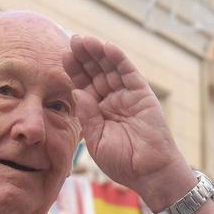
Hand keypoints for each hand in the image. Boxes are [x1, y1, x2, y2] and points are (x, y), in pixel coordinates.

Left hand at [63, 35, 192, 209]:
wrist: (149, 172)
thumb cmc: (123, 162)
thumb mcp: (96, 140)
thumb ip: (87, 116)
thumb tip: (77, 90)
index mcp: (98, 113)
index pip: (84, 86)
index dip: (74, 72)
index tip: (63, 57)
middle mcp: (112, 101)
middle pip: (95, 73)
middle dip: (84, 58)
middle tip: (73, 41)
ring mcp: (127, 96)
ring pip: (110, 69)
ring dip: (98, 53)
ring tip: (85, 40)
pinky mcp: (142, 94)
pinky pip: (129, 73)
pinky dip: (119, 59)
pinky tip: (107, 47)